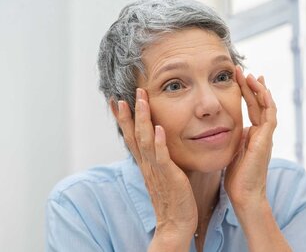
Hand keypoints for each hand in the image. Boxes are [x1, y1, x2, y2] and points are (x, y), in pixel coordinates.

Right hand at [114, 88, 197, 249]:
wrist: (176, 223)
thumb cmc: (172, 197)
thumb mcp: (161, 174)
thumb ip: (158, 157)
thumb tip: (158, 141)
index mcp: (145, 163)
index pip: (130, 137)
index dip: (123, 119)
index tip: (117, 101)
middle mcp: (146, 164)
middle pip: (133, 135)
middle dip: (129, 114)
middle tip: (124, 94)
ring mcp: (156, 170)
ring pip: (145, 141)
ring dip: (142, 120)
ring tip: (141, 101)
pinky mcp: (168, 176)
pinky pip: (162, 157)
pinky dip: (159, 143)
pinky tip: (158, 128)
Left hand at [225, 66, 276, 209]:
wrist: (245, 194)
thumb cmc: (237, 177)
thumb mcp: (232, 151)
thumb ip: (232, 138)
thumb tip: (223, 128)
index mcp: (252, 135)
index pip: (251, 108)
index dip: (245, 93)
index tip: (237, 79)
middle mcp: (261, 133)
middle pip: (258, 104)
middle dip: (250, 86)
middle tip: (242, 71)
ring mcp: (266, 136)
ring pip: (266, 106)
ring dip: (259, 90)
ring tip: (250, 75)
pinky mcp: (266, 139)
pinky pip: (270, 115)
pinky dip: (267, 101)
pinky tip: (260, 88)